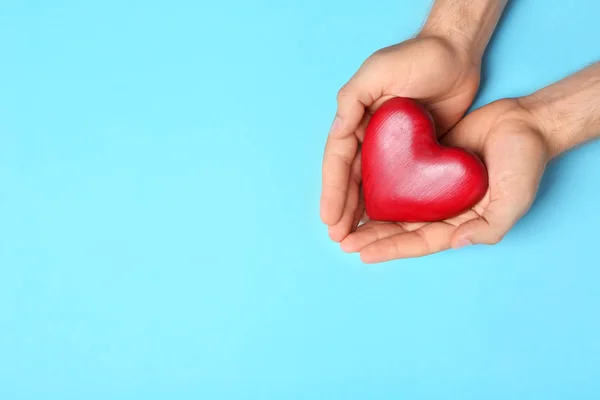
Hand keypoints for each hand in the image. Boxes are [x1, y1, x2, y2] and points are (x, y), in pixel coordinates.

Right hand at [321, 35, 479, 241]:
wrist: (457, 53)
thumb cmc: (417, 56)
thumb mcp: (379, 70)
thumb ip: (353, 98)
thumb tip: (337, 131)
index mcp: (356, 119)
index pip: (339, 162)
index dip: (332, 191)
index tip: (329, 218)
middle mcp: (370, 136)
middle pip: (352, 180)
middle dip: (343, 209)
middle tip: (339, 238)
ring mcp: (392, 147)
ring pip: (373, 186)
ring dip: (362, 212)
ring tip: (355, 239)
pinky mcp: (416, 153)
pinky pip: (399, 184)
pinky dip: (389, 203)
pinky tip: (386, 222)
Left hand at [340, 99, 549, 262]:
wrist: (526, 121)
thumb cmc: (525, 162)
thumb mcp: (514, 198)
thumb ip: (490, 225)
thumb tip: (456, 242)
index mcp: (461, 223)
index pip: (420, 241)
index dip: (391, 249)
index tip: (362, 253)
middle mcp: (444, 208)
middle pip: (401, 228)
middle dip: (372, 236)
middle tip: (342, 241)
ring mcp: (436, 186)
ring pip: (397, 205)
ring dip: (371, 214)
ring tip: (343, 221)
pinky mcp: (429, 162)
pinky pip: (400, 177)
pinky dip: (380, 184)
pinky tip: (359, 187)